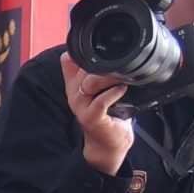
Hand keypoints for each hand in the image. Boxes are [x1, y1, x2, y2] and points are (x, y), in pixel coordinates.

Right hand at [59, 53, 133, 175]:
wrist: (107, 143)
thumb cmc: (107, 116)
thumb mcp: (100, 91)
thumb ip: (99, 74)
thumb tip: (109, 52)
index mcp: (74, 85)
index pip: (69, 60)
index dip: (82, 52)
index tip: (102, 50)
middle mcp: (74, 94)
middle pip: (83, 69)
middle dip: (103, 64)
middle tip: (121, 64)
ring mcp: (80, 106)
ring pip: (91, 83)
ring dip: (110, 77)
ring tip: (124, 76)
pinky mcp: (90, 117)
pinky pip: (100, 101)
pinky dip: (113, 93)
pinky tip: (122, 89)